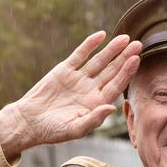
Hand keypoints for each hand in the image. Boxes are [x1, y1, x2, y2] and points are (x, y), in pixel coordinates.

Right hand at [0, 31, 140, 158]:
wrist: (28, 121)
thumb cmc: (52, 131)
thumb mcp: (75, 129)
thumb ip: (94, 119)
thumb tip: (112, 108)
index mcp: (96, 104)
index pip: (116, 85)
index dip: (126, 73)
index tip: (136, 60)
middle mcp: (90, 89)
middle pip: (111, 71)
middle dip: (124, 58)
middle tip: (138, 44)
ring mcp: (78, 78)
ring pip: (98, 61)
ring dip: (111, 49)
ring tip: (125, 38)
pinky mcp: (64, 70)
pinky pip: (80, 55)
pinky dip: (89, 45)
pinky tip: (100, 36)